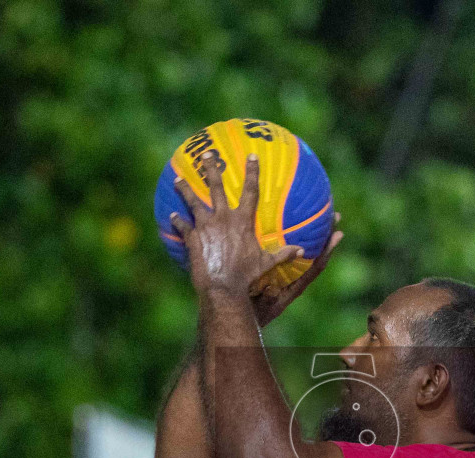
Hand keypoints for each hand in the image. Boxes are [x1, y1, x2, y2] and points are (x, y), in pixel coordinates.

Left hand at [171, 150, 302, 297]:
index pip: (250, 191)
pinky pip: (183, 226)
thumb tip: (303, 252)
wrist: (223, 287)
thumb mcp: (266, 263)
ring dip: (185, 189)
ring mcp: (205, 226)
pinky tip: (171, 216)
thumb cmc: (246, 276)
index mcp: (242, 220)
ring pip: (193, 201)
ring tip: (177, 179)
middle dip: (211, 168)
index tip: (252, 156)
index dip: (252, 172)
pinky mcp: (192, 238)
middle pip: (215, 187)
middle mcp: (222, 218)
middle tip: (206, 154)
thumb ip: (283, 254)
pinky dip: (177, 221)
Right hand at [252, 213, 343, 326]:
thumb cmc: (251, 314)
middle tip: (334, 215)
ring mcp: (285, 271)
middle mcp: (294, 277)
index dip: (327, 251)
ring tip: (318, 212)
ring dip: (310, 231)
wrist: (240, 315)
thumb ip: (267, 299)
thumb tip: (272, 290)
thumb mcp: (260, 309)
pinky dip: (288, 234)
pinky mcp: (274, 266)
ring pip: (301, 249)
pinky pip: (284, 248)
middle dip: (325, 235)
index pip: (316, 266)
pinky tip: (283, 218)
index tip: (339, 234)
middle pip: (314, 253)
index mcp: (295, 286)